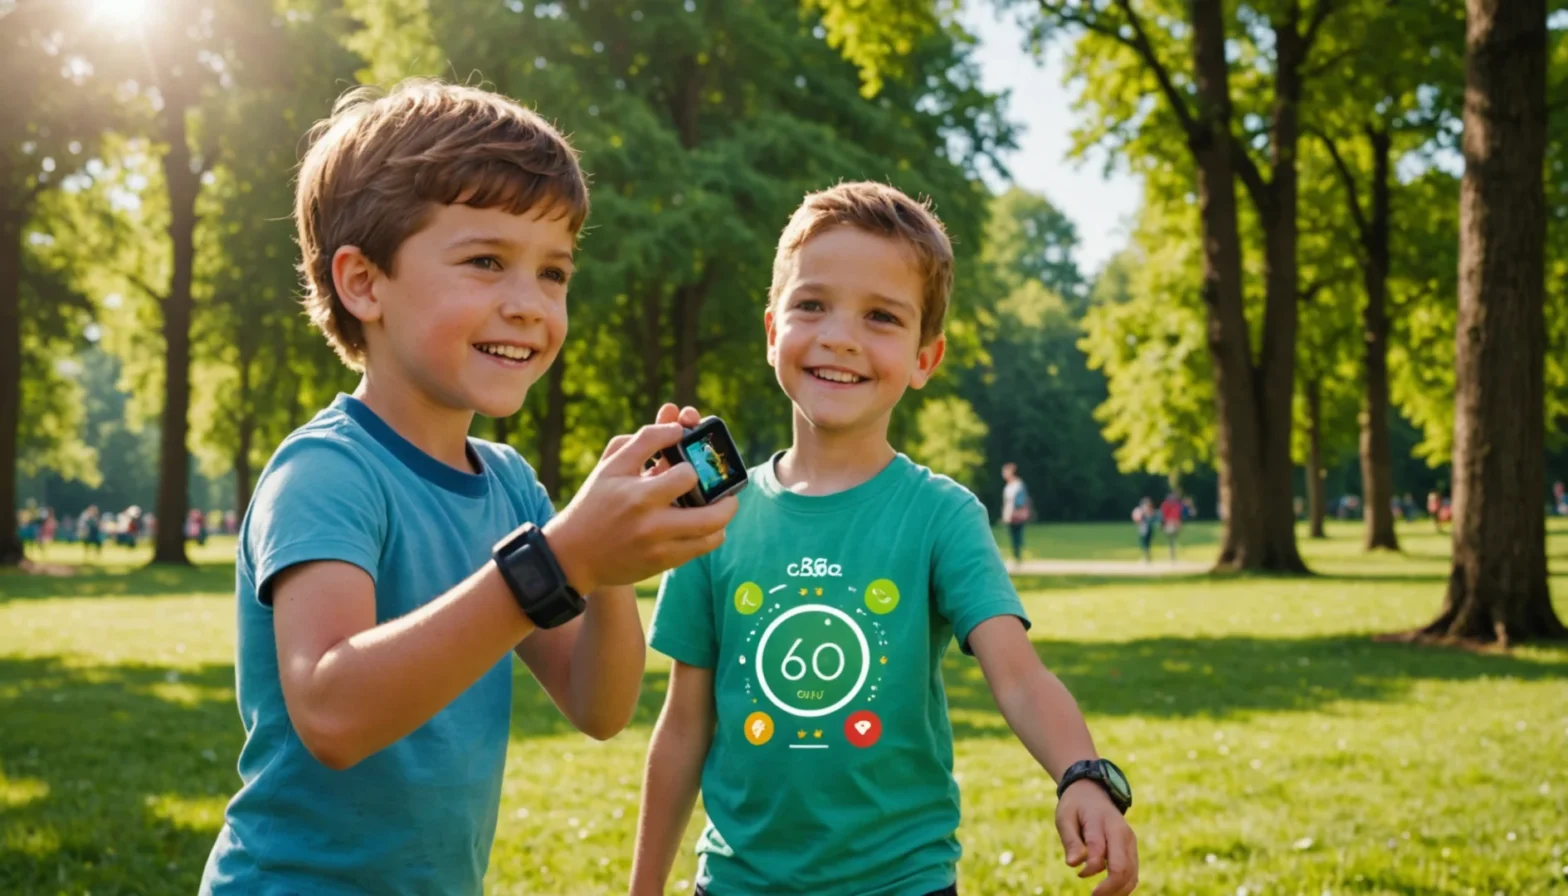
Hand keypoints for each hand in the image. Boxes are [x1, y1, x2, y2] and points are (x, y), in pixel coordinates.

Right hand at [544, 403, 736, 593]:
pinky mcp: (661, 563)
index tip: (690, 457)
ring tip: (723, 506)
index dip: (693, 462)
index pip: (685, 472)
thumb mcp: (611, 466)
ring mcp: (658, 545)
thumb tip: (677, 426)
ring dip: (724, 515)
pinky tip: (708, 525)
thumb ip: (644, 441)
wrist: (573, 555)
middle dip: (726, 495)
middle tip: (727, 488)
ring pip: (711, 530)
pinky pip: (702, 548)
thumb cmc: (595, 502)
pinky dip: (713, 534)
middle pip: (710, 510)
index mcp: (638, 493)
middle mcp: (650, 522)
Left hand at [1056, 780, 1137, 894]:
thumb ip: (1070, 841)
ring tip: (1100, 895)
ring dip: (1117, 891)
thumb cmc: (1075, 807)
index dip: (1089, 869)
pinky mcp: (1132, 849)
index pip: (1099, 851)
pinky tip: (1110, 891)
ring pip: (1131, 874)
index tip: (1079, 874)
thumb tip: (1073, 864)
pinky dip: (1124, 886)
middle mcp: (1122, 833)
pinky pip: (1133, 873)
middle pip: (1122, 868)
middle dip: (1108, 888)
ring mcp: (1130, 842)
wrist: (1092, 793)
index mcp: (1103, 822)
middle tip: (1093, 895)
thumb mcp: (1065, 818)